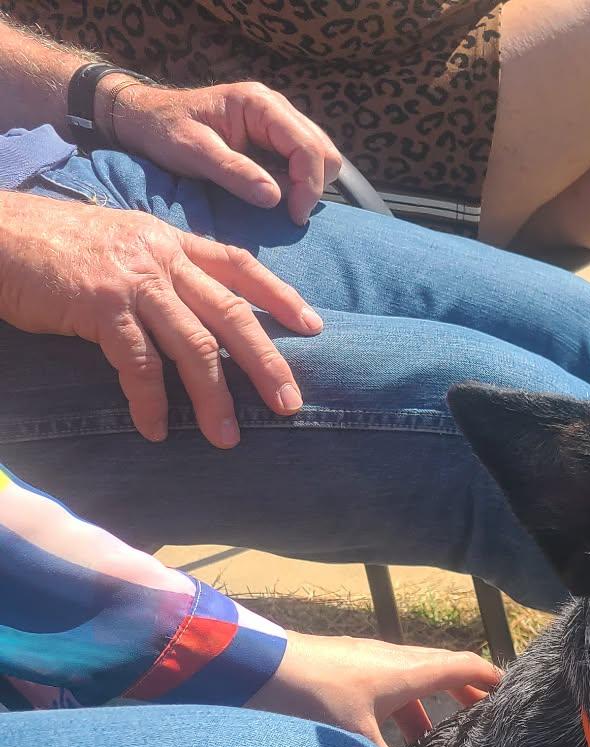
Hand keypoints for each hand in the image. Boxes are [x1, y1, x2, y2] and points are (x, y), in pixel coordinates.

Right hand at [0, 193, 320, 446]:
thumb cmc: (51, 249)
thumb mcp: (119, 247)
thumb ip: (160, 274)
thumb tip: (196, 316)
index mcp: (169, 241)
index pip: (240, 265)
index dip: (280, 295)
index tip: (314, 326)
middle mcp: (160, 256)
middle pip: (232, 313)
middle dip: (266, 362)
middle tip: (290, 403)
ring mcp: (132, 280)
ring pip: (194, 345)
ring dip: (214, 398)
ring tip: (226, 437)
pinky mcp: (100, 307)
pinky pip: (138, 365)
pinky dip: (150, 402)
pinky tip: (155, 428)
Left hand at [106, 80, 342, 224]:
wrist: (145, 118)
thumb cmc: (164, 130)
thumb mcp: (194, 152)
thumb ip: (234, 172)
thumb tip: (276, 197)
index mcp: (259, 104)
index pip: (307, 147)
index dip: (308, 185)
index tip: (293, 216)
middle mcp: (276, 107)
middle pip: (323, 151)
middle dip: (313, 185)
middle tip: (288, 212)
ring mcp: (278, 120)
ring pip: (320, 156)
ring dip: (307, 184)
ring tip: (280, 202)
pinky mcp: (275, 135)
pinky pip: (304, 160)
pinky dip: (298, 181)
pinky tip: (274, 191)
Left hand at [249, 632, 501, 746]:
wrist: (257, 666)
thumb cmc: (312, 699)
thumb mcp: (356, 742)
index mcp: (407, 671)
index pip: (463, 667)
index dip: (489, 679)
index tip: (509, 691)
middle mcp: (393, 658)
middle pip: (442, 669)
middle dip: (465, 691)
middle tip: (481, 714)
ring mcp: (368, 657)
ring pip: (413, 675)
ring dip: (429, 700)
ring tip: (434, 732)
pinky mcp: (345, 663)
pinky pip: (388, 678)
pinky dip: (401, 700)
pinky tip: (385, 727)